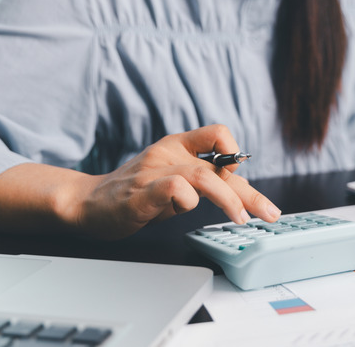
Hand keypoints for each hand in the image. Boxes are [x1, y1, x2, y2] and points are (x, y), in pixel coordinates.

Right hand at [72, 124, 280, 238]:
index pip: (217, 135)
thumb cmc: (133, 193)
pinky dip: (188, 200)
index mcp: (177, 146)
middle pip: (221, 163)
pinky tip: (186, 210)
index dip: (236, 154)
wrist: (85, 202)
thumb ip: (200, 178)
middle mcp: (168, 153)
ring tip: (239, 218)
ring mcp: (154, 171)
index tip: (242, 180)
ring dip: (228, 199)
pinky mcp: (141, 192)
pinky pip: (175, 188)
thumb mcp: (171, 178)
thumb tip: (236, 184)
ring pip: (204, 176)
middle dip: (250, 192)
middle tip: (269, 213)